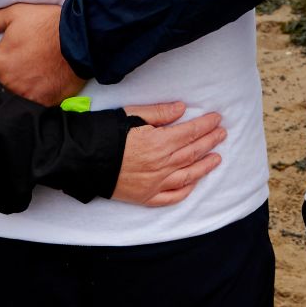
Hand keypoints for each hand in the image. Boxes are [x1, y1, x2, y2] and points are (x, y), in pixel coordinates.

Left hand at [0, 3, 84, 104]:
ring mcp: (26, 95)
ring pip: (10, 99)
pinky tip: (37, 90)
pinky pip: (31, 106)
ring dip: (13, 92)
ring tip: (23, 82)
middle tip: (9, 71)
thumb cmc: (47, 24)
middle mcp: (9, 83)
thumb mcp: (16, 14)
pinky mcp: (44, 103)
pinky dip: (31, 99)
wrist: (81, 38)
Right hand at [111, 102, 226, 206]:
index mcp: (159, 142)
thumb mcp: (132, 114)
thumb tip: (182, 109)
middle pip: (192, 152)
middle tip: (222, 134)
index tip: (217, 119)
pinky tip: (194, 183)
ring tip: (217, 158)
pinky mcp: (145, 197)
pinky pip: (171, 197)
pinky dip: (185, 190)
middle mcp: (161, 165)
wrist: (83, 160)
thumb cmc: (106, 133)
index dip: (206, 125)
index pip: (190, 132)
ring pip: (187, 175)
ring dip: (205, 166)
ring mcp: (155, 184)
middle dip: (210, 142)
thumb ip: (159, 113)